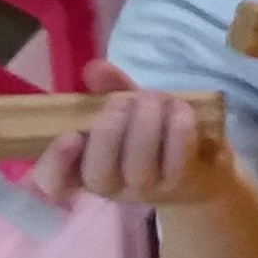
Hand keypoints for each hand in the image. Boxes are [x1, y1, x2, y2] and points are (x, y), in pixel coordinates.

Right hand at [26, 57, 233, 209]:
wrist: (203, 162)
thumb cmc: (154, 133)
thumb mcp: (130, 108)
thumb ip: (110, 88)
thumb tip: (95, 69)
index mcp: (86, 166)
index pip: (54, 181)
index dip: (56, 163)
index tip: (69, 137)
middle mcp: (113, 185)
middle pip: (98, 174)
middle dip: (109, 132)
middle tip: (123, 102)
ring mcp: (148, 189)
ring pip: (138, 166)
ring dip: (146, 123)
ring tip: (154, 98)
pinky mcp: (182, 183)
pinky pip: (177, 159)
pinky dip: (178, 128)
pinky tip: (181, 109)